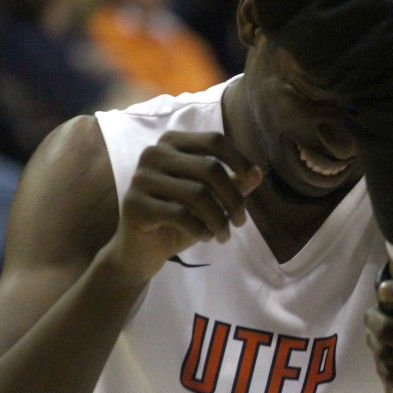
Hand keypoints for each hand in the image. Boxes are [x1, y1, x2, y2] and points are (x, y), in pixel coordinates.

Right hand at [108, 130, 262, 283]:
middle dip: (233, 198)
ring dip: (219, 219)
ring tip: (224, 235)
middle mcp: (153, 154)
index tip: (254, 181)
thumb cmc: (178, 220)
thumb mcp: (210, 200)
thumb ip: (232, 184)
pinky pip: (180, 214)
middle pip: (210, 168)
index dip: (239, 159)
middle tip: (240, 222)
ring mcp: (141, 178)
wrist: (140, 251)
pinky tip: (205, 237)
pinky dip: (200, 228)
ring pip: (197, 194)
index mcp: (171, 143)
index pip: (214, 141)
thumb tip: (257, 175)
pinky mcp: (135, 205)